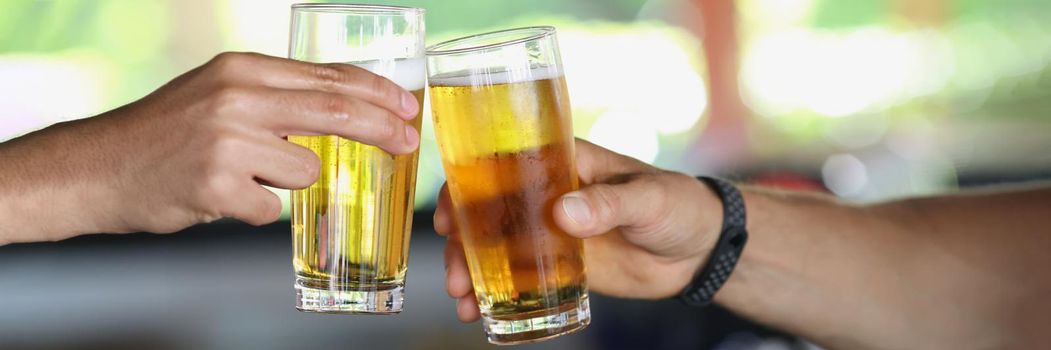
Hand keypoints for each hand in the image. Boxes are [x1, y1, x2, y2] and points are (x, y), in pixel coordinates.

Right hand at [0, 52, 419, 239]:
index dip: (377, 93)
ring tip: (238, 173)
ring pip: (305, 170)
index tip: (407, 107)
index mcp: (242, 69)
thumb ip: (277, 98)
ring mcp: (227, 141)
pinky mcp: (217, 184)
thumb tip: (348, 112)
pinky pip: (269, 207)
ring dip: (285, 180)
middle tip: (408, 141)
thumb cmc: (165, 133)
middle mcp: (237, 97)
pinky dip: (252, 208)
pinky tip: (216, 195)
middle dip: (382, 128)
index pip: (329, 77)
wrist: (96, 167)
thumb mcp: (220, 93)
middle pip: (336, 111)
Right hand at [434, 139, 722, 321]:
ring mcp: (550, 230)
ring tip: (463, 300)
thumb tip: (564, 212)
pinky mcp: (560, 264)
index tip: (449, 215)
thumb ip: (608, 203)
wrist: (702, 248)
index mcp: (563, 161)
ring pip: (495, 246)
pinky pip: (520, 276)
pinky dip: (497, 293)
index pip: (501, 163)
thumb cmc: (680, 203)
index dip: (465, 185)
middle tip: (455, 273)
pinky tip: (480, 314)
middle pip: (487, 210)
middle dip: (461, 241)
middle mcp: (547, 193)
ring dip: (471, 270)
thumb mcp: (648, 197)